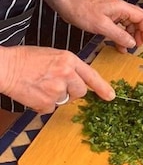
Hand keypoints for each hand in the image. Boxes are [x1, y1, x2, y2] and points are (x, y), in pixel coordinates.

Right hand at [0, 45, 114, 112]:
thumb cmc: (26, 59)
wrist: (6, 67)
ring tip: (41, 86)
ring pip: (64, 100)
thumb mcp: (54, 55)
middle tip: (57, 86)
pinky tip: (34, 93)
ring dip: (55, 97)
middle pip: (81, 91)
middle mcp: (66, 74)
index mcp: (69, 60)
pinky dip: (42, 105)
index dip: (103, 87)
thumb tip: (76, 79)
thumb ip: (68, 66)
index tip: (111, 96)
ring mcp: (57, 89)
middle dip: (73, 92)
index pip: (91, 76)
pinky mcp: (46, 102)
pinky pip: (49, 108)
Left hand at [58, 0, 142, 52]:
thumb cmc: (82, 12)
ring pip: (128, 23)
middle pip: (137, 20)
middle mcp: (120, 8)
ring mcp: (113, 11)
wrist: (66, 4)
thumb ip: (119, 35)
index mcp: (122, 7)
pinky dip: (120, 34)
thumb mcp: (101, 26)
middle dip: (140, 33)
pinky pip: (118, 25)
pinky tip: (117, 44)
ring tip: (127, 48)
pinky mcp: (106, 15)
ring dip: (130, 35)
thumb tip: (132, 43)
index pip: (142, 17)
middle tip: (139, 46)